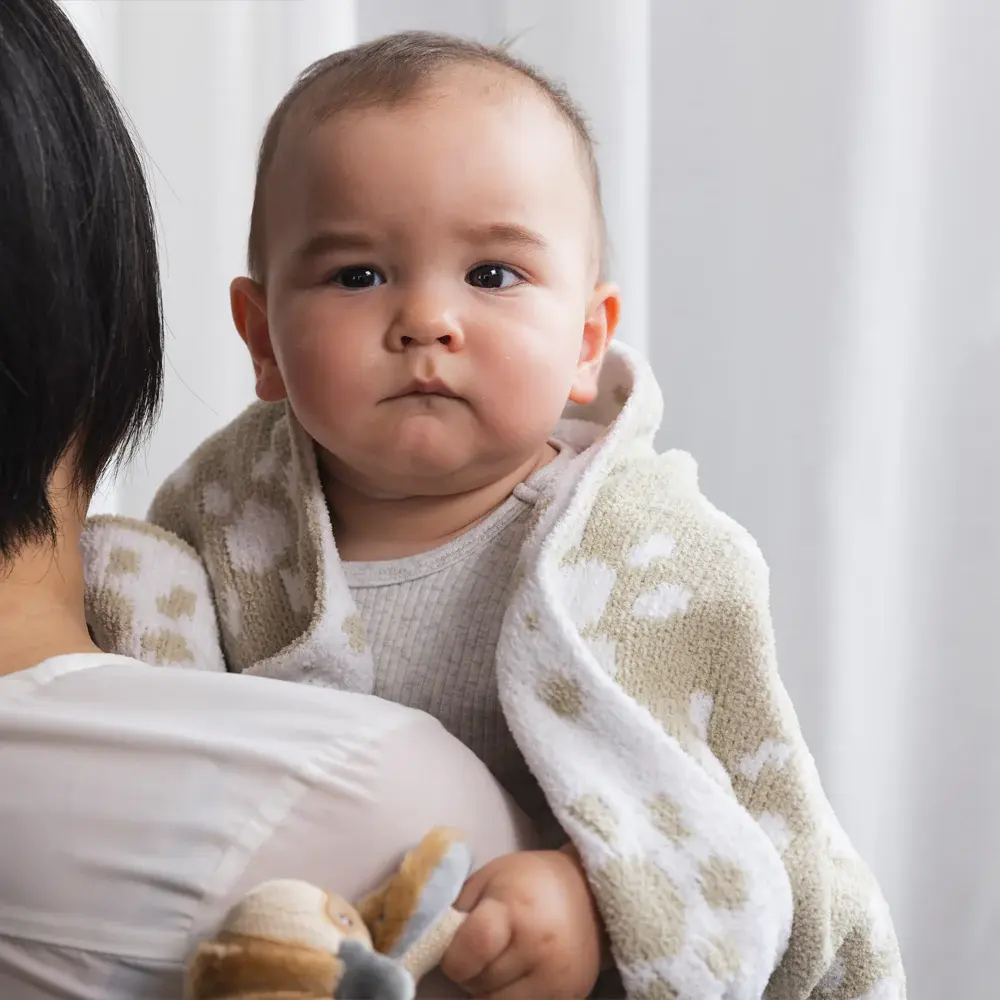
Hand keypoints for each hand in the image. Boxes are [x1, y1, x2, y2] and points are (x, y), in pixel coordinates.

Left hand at [440, 848, 604, 998]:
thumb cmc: (529, 881)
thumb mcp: (489, 878)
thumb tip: (430, 942)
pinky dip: (509, 999)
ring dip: (487, 992)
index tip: (454, 950)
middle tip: (478, 953)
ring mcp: (555, 980)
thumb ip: (458, 909)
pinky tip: (515, 978)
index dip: (453, 956)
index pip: (471, 950)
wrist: (589, 895)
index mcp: (516, 909)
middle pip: (480, 983)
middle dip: (469, 973)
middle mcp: (539, 948)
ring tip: (497, 965)